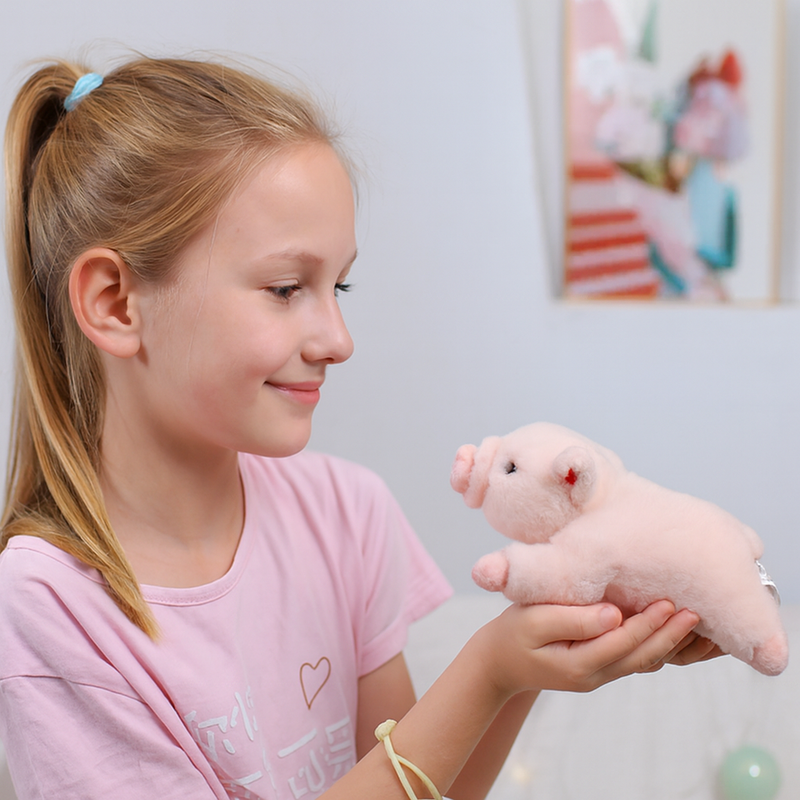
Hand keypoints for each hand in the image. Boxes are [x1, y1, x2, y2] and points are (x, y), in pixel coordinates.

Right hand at [474, 600, 707, 697]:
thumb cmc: (512, 633)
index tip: (670, 602)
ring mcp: (597, 675)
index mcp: (577, 665)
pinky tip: (671, 631)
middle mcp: (593, 676)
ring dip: (669, 644)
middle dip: (670, 636)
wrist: (498, 662)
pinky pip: (633, 660)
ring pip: (641, 662)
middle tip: (696, 612)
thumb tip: (614, 614)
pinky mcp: (598, 667)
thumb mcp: (534, 621)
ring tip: (693, 623)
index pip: (622, 643)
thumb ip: (573, 619)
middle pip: (640, 657)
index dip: (648, 623)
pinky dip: (656, 646)